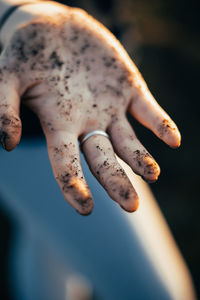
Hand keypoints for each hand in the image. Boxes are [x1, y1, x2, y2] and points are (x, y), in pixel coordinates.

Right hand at [0, 2, 180, 214]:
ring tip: (153, 175)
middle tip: (131, 206)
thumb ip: (6, 108)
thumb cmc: (26, 54)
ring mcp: (110, 108)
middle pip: (103, 160)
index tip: (85, 208)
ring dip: (142, 159)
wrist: (53, 28)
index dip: (73, 185)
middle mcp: (87, 123)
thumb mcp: (8, 76)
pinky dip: (161, 125)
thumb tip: (8, 143)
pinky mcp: (128, 89)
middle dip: (116, 183)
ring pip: (128, 142)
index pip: (65, 162)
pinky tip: (172, 140)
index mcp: (58, 125)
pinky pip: (148, 111)